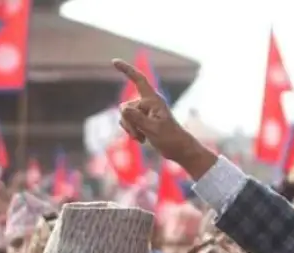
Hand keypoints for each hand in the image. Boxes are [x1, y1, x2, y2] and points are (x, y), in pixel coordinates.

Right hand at [112, 59, 215, 178]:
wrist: (179, 150)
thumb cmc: (171, 138)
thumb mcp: (153, 129)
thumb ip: (137, 119)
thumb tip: (123, 109)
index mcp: (153, 100)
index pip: (139, 80)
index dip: (127, 70)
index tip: (114, 62)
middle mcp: (148, 103)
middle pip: (125, 107)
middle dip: (128, 122)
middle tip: (139, 135)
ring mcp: (144, 113)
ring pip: (125, 117)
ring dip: (130, 129)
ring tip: (142, 139)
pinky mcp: (142, 121)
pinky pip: (127, 123)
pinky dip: (131, 132)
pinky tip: (142, 140)